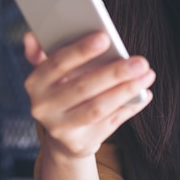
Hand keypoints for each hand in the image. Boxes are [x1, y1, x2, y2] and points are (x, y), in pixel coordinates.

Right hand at [23, 32, 154, 161]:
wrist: (63, 138)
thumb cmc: (63, 91)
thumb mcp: (51, 73)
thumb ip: (44, 52)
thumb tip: (31, 35)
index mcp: (34, 82)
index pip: (57, 63)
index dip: (81, 50)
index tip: (105, 37)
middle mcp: (42, 107)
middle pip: (82, 87)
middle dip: (114, 72)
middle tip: (140, 61)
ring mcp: (59, 128)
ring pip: (97, 108)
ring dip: (126, 91)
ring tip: (147, 75)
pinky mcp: (78, 143)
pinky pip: (109, 123)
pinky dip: (129, 107)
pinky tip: (144, 94)